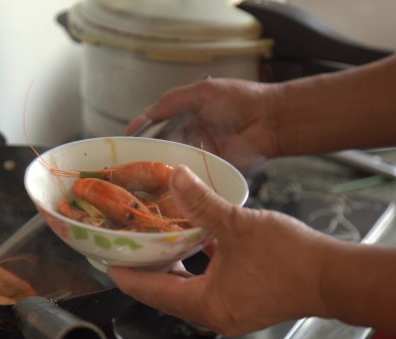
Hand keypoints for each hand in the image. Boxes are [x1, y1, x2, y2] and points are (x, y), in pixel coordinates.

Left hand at [108, 166, 337, 335]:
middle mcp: (214, 314)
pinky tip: (195, 244)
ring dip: (172, 267)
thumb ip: (203, 203)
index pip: (151, 292)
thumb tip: (177, 177)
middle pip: (166, 294)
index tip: (108, 260)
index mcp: (205, 304)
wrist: (332, 276)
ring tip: (156, 243)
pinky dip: (196, 268)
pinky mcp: (245, 303)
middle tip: (128, 248)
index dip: (127, 274)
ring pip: (187, 290)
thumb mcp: (238, 225)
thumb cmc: (289, 258)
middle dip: (146, 270)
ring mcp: (230, 311)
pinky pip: (208, 286)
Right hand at [125, 79, 280, 169]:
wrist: (270, 120)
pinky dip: (182, 183)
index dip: (142, 134)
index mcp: (187, 116)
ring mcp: (202, 156)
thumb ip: (172, 101)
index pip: (158, 127)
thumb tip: (145, 116)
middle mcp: (192, 137)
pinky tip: (166, 189)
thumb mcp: (202, 92)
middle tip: (127, 167)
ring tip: (140, 181)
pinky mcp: (214, 172)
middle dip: (148, 156)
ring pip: (176, 165)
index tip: (125, 142)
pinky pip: (194, 178)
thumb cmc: (238, 100)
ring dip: (162, 171)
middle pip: (164, 148)